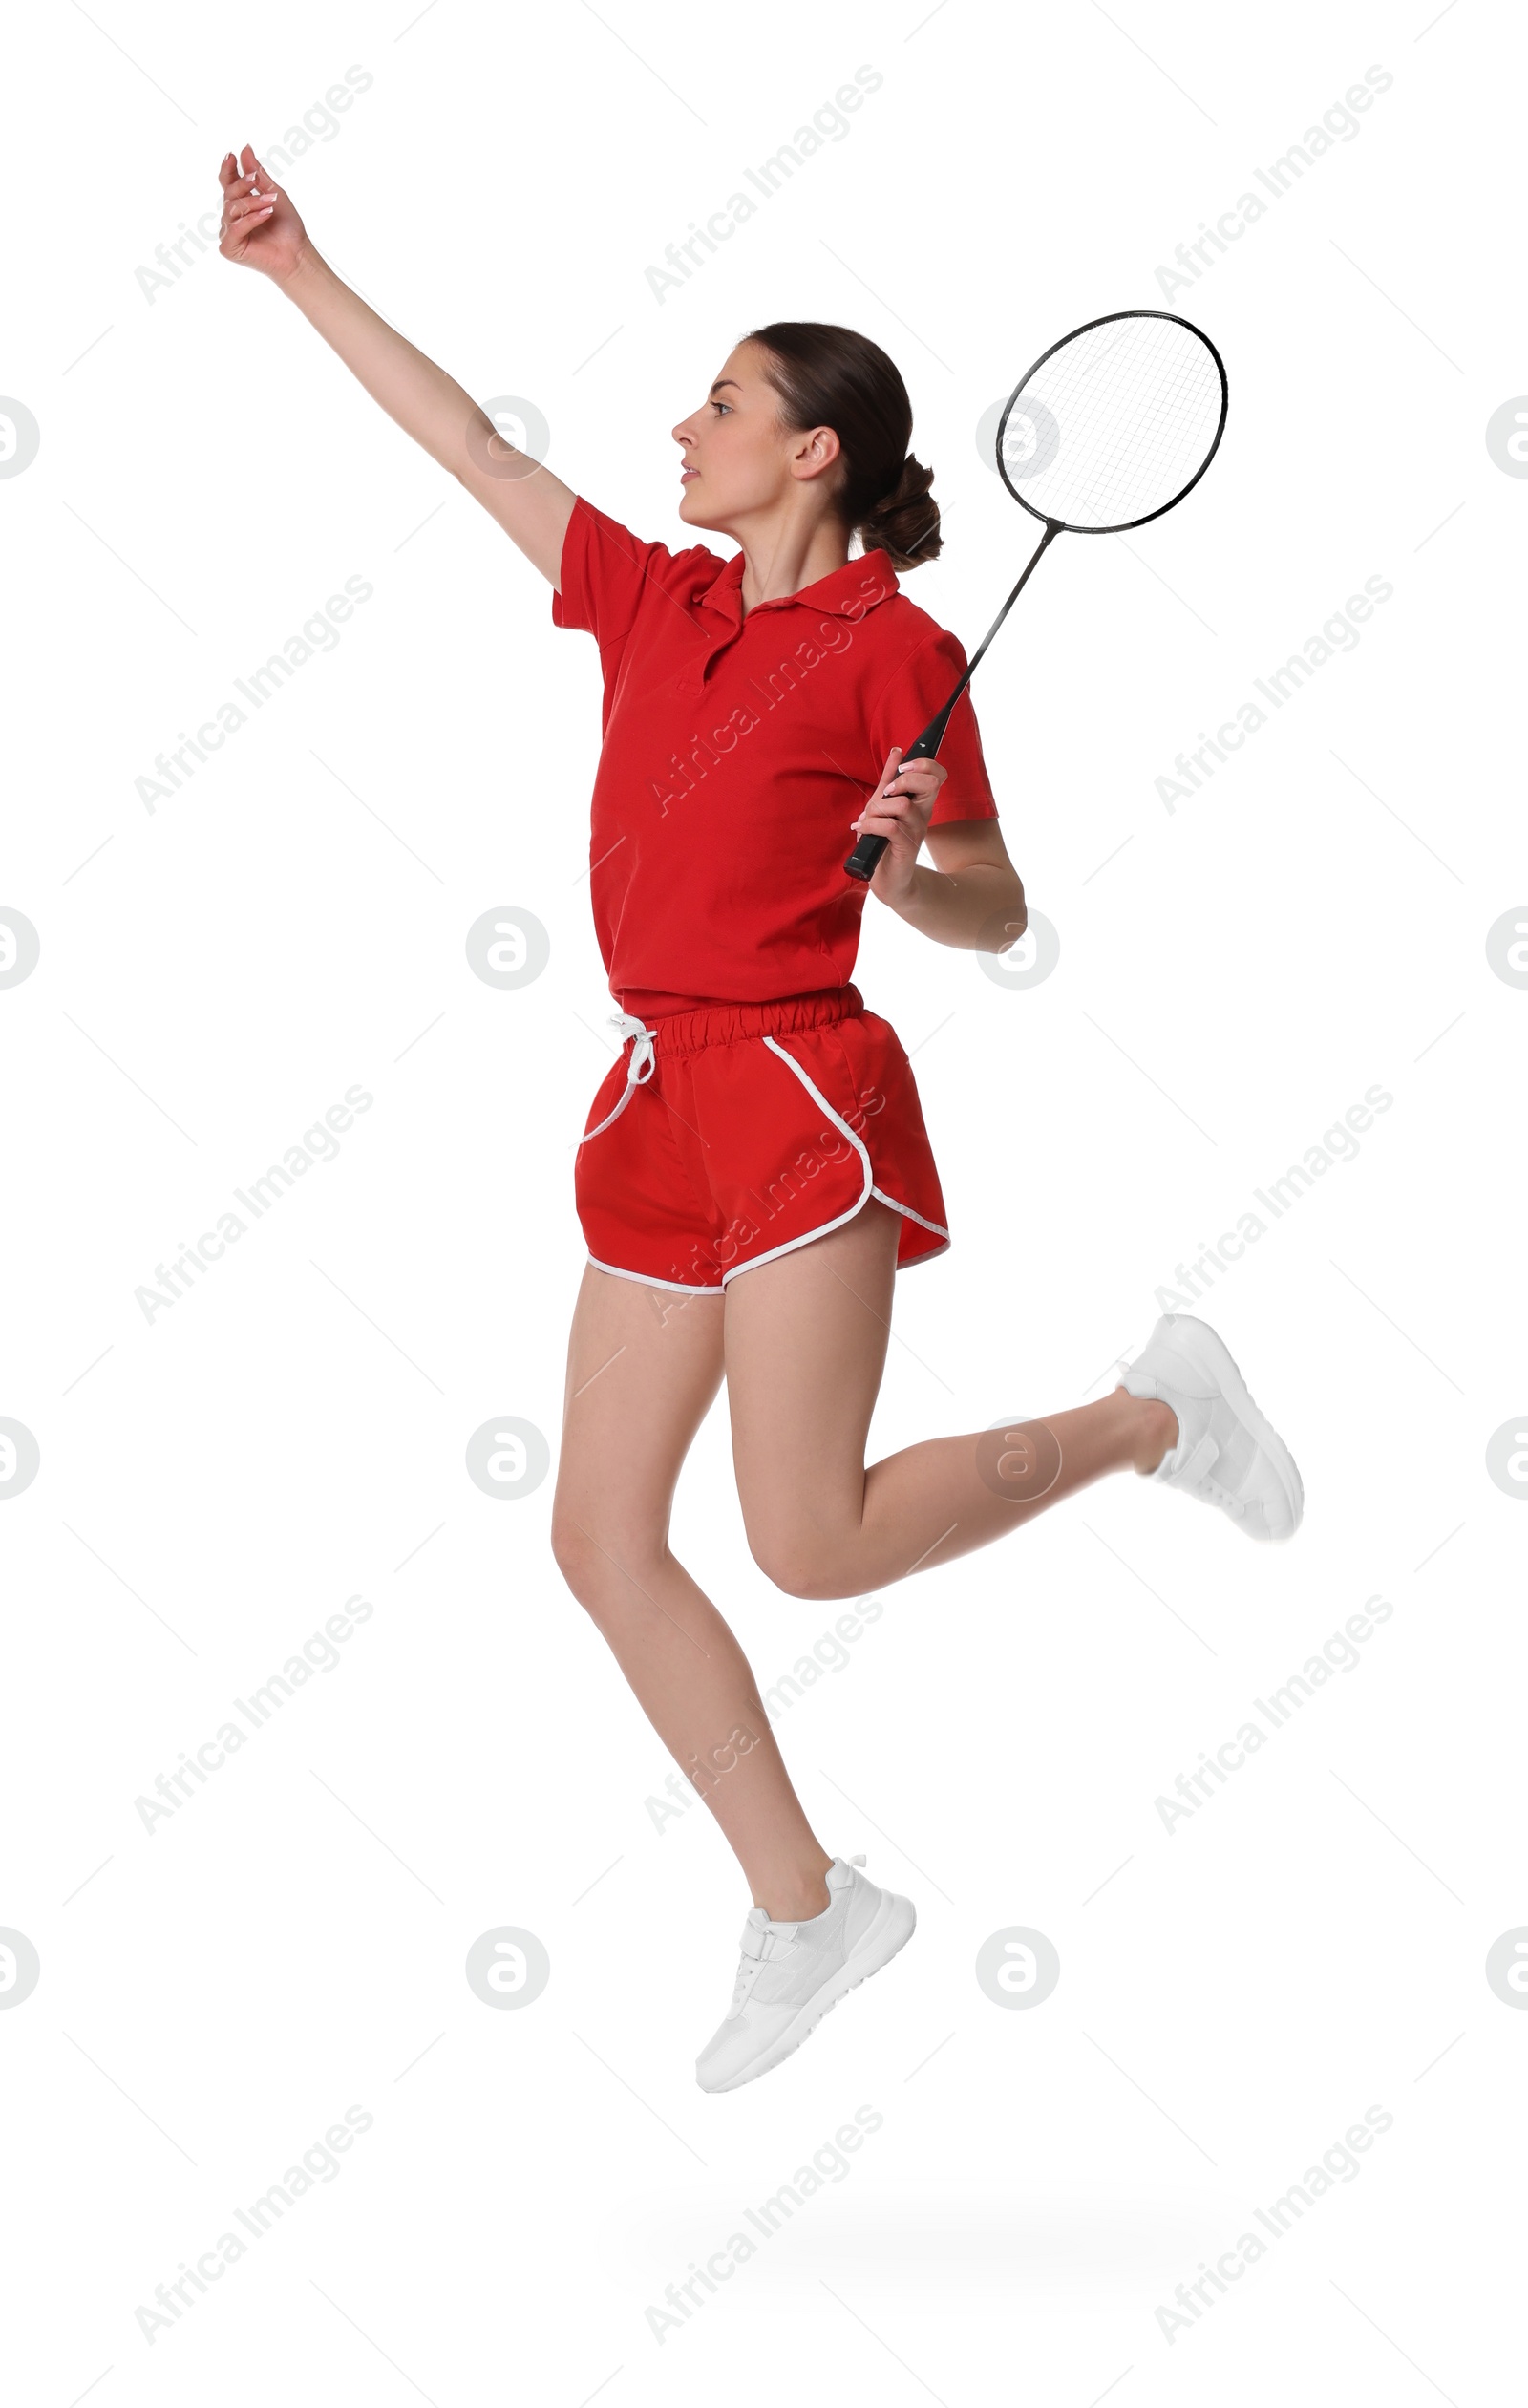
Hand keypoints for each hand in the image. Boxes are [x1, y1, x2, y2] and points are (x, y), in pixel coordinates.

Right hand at [217, 145, 307, 279]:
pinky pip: (234, 228)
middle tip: (256, 181)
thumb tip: (245, 149)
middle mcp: (231, 218)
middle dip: (243, 186)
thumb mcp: (274, 193)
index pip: (227, 182)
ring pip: (232, 209)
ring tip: (270, 205)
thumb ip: (257, 174)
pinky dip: (251, 220)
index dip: (227, 169)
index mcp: (240, 203)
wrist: (297, 254)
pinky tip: (266, 215)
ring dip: (252, 203)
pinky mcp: (228, 248)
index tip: (232, 156)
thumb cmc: (287, 227)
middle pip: (228, 194)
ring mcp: (228, 233)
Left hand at [850, 747, 946, 901]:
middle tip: (887, 793)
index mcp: (921, 802)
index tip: (902, 768)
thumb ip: (889, 779)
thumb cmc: (883, 842)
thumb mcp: (883, 805)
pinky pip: (890, 826)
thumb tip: (897, 751)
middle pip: (930, 783)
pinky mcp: (907, 847)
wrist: (887, 880)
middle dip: (903, 781)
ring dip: (878, 808)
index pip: (938, 774)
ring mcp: (917, 831)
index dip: (923, 764)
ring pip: (903, 805)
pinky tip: (862, 829)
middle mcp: (923, 814)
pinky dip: (871, 825)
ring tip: (867, 819)